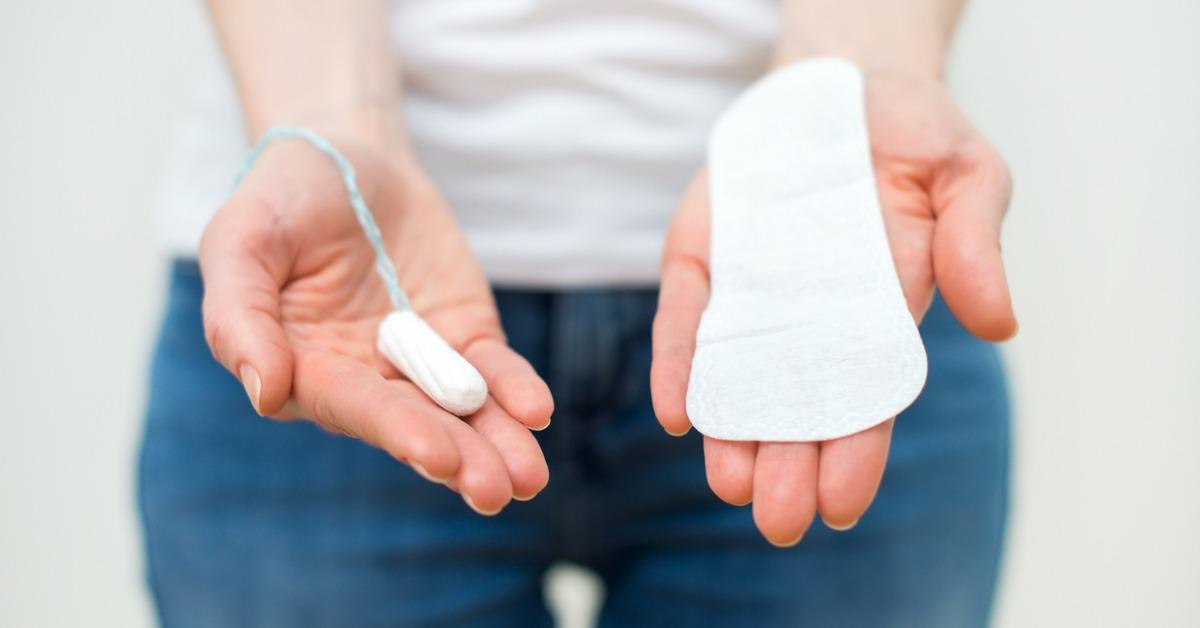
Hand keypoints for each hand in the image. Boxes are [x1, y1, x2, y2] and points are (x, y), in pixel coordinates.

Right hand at [199, 135, 552, 514]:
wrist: (347, 156)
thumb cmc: (280, 198)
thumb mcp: (240, 239)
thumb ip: (239, 316)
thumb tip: (264, 393)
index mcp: (303, 369)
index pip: (353, 407)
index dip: (397, 430)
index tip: (438, 456)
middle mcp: (364, 378)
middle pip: (416, 423)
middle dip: (457, 457)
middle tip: (497, 489)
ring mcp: (420, 361)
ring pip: (462, 412)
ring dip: (496, 444)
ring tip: (529, 478)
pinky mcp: (463, 336)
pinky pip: (494, 369)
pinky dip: (516, 389)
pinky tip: (536, 411)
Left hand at [651, 69, 1015, 545]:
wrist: (840, 86)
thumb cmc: (915, 135)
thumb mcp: (966, 174)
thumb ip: (975, 243)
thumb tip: (998, 323)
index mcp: (880, 313)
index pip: (867, 397)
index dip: (857, 451)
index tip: (842, 504)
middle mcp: (810, 317)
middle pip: (797, 405)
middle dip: (788, 464)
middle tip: (777, 520)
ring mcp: (750, 293)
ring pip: (736, 376)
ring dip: (732, 432)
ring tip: (729, 483)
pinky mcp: (702, 261)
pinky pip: (685, 320)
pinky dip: (678, 364)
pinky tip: (678, 411)